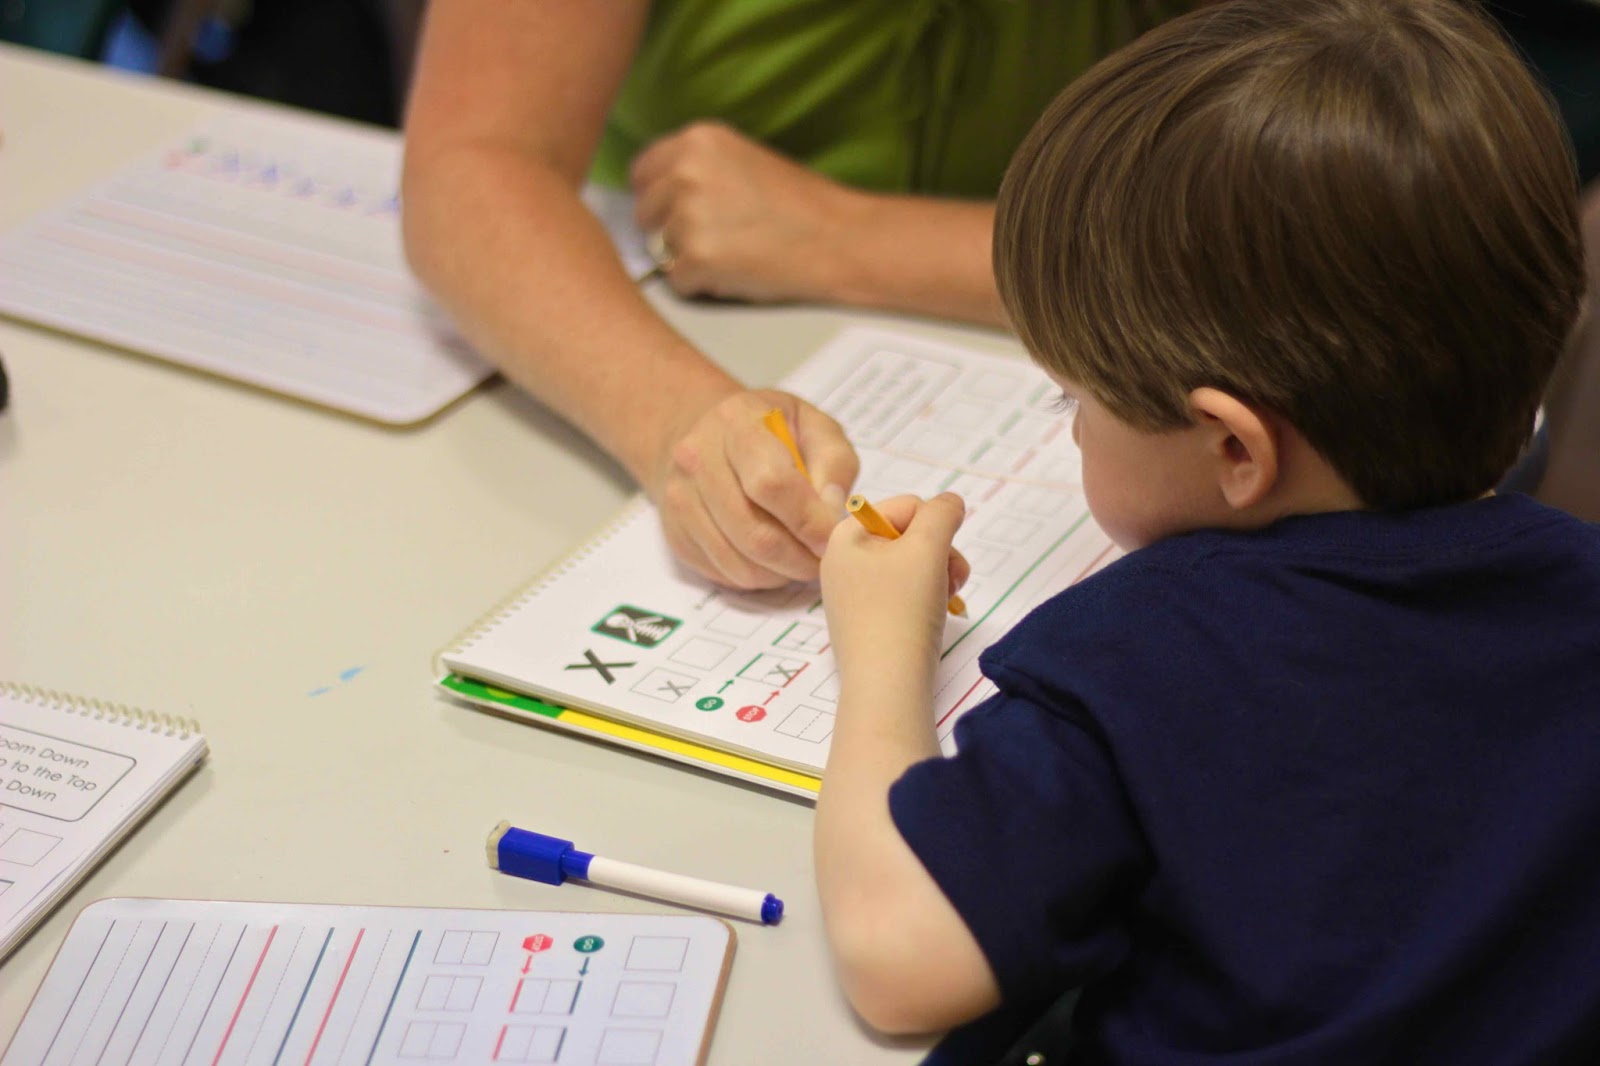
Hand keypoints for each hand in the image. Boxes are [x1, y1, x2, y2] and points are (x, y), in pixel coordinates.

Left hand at [630, 121, 854, 302]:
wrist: (839, 239)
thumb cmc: (800, 206)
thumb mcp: (742, 160)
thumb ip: (698, 168)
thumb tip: (660, 195)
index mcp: (698, 140)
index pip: (642, 171)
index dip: (658, 198)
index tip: (676, 213)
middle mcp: (686, 170)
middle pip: (644, 212)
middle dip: (668, 231)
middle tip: (714, 239)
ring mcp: (688, 214)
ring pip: (659, 250)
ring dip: (687, 259)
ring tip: (733, 254)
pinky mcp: (696, 258)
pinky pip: (677, 281)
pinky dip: (701, 286)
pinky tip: (736, 274)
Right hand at [651, 388, 858, 588]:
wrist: (707, 436)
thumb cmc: (771, 431)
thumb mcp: (814, 427)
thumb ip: (834, 464)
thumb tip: (830, 513)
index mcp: (737, 423)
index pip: (770, 483)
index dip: (808, 520)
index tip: (832, 536)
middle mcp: (697, 458)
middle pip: (754, 534)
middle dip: (800, 559)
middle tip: (824, 558)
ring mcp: (679, 498)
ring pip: (740, 563)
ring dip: (782, 574)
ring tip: (802, 558)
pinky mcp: (676, 533)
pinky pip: (725, 574)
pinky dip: (759, 577)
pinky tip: (773, 559)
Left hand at [820, 495, 970, 680]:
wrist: (886, 686)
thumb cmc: (902, 610)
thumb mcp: (927, 548)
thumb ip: (942, 513)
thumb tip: (949, 502)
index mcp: (844, 534)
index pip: (907, 505)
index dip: (936, 526)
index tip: (946, 555)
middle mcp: (842, 560)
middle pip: (909, 535)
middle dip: (941, 553)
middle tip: (956, 580)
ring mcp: (853, 592)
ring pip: (911, 565)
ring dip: (939, 575)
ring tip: (949, 600)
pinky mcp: (866, 620)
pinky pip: (903, 593)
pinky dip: (926, 598)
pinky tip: (934, 616)